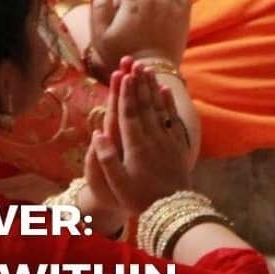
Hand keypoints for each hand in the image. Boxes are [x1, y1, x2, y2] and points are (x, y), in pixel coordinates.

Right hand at [83, 61, 192, 222]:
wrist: (172, 211)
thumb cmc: (139, 199)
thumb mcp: (117, 185)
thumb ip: (106, 159)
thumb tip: (97, 133)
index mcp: (135, 146)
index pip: (129, 113)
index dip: (125, 93)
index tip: (123, 74)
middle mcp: (152, 138)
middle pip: (144, 105)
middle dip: (138, 83)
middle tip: (133, 62)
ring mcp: (166, 140)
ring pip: (158, 108)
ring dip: (151, 87)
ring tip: (146, 69)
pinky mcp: (177, 145)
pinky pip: (172, 118)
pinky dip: (168, 103)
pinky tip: (165, 90)